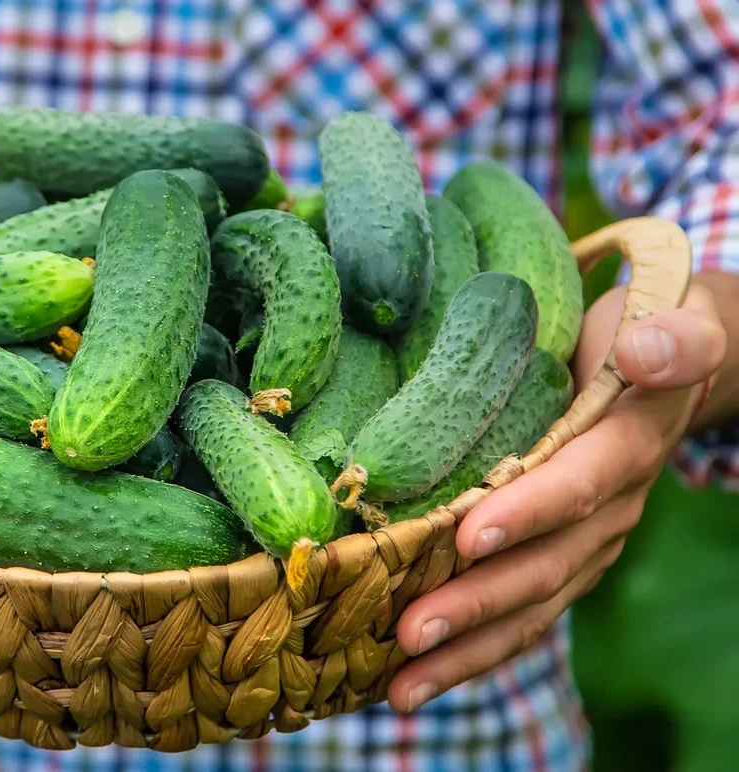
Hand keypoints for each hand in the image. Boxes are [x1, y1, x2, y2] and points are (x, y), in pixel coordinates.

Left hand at [387, 281, 726, 712]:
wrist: (664, 366)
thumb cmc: (642, 331)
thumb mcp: (668, 316)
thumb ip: (673, 336)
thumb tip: (649, 352)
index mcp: (626, 444)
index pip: (578, 483)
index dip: (530, 511)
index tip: (470, 535)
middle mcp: (611, 508)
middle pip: (546, 566)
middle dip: (479, 602)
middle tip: (412, 631)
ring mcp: (587, 543)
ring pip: (530, 606)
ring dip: (467, 648)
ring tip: (401, 687)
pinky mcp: (562, 559)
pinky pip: (522, 613)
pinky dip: (472, 648)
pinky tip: (414, 677)